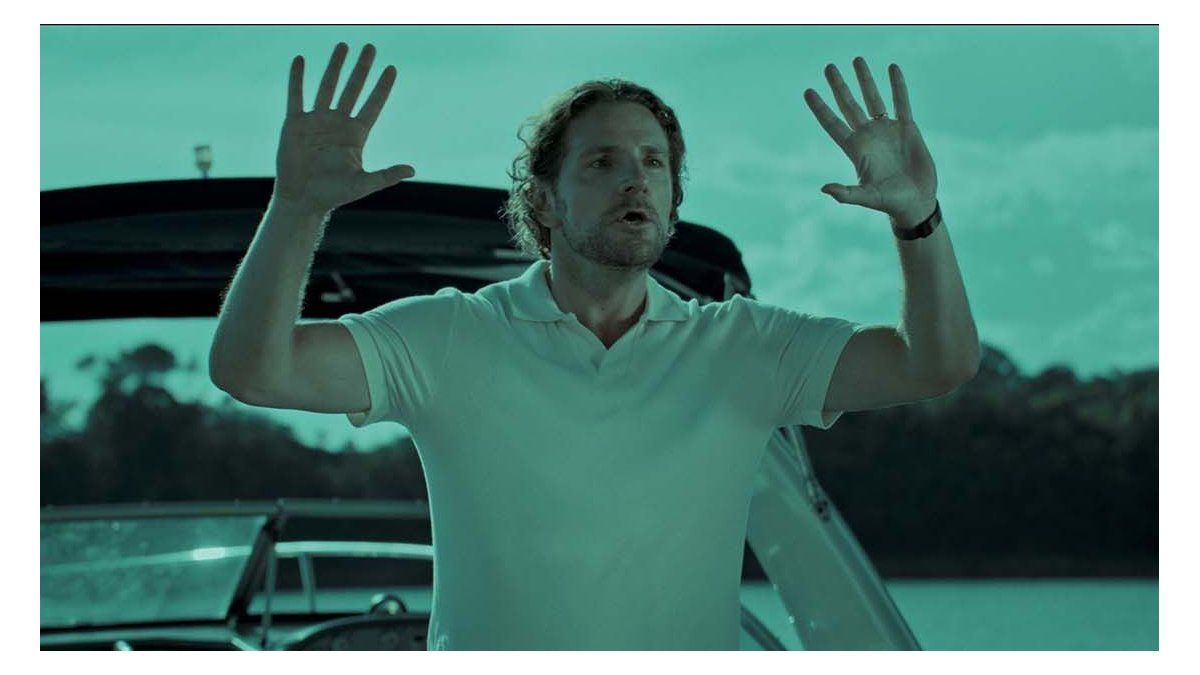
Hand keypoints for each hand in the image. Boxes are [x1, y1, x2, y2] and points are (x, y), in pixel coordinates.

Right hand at [273, 42, 414, 214]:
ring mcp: (317, 121)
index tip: (392, 68)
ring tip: (343, 46)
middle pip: (353, 89)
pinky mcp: (296, 123)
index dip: (382, 87)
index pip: (373, 105)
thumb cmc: (333, 194)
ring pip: (328, 86)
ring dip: (335, 66)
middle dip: (362, 69)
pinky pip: (297, 96)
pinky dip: (297, 78)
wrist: (302, 199)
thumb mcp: (363, 184)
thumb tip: (412, 170)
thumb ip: (386, 175)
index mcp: (356, 135)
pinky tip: (300, 60)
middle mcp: (338, 123)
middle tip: (371, 48)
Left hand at [804, 57, 937, 227]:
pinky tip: (892, 68)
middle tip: (828, 67)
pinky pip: (901, 102)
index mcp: (854, 149)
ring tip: (857, 60)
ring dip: (865, 80)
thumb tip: (824, 189)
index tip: (808, 91)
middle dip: (838, 86)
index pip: (832, 124)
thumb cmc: (889, 203)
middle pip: (848, 105)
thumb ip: (846, 193)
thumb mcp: (866, 197)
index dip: (820, 108)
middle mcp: (868, 136)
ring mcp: (887, 130)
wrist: (916, 202)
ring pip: (873, 99)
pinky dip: (897, 86)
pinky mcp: (907, 129)